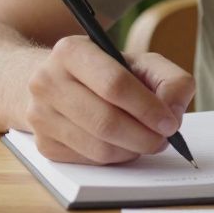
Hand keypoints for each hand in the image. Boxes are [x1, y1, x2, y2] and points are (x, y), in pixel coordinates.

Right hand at [25, 35, 195, 164]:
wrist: (55, 83)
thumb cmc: (105, 73)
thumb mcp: (140, 63)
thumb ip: (170, 80)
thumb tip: (173, 112)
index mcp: (71, 51)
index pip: (114, 84)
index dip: (147, 108)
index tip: (169, 123)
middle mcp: (47, 81)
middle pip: (106, 121)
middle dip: (144, 136)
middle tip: (163, 139)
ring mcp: (40, 115)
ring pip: (99, 147)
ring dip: (131, 150)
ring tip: (145, 140)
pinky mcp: (43, 145)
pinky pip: (89, 161)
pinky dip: (114, 158)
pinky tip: (121, 144)